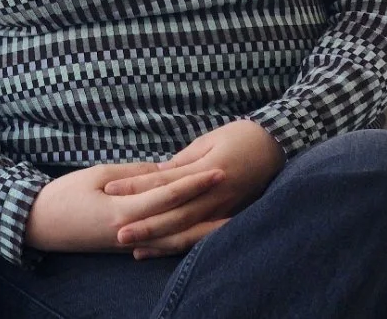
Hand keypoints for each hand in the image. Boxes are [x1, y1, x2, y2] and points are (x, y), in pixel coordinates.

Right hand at [24, 161, 224, 252]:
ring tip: (230, 218)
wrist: (42, 225)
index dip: (195, 181)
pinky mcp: (127, 247)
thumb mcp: (98, 176)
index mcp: (124, 210)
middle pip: (179, 219)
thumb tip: (164, 171)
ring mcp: (130, 243)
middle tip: (234, 189)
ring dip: (203, 227)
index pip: (169, 194)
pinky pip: (162, 243)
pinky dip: (182, 237)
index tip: (218, 169)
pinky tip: (198, 232)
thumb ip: (134, 176)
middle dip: (207, 203)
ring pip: (175, 236)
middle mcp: (132, 231)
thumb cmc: (66, 194)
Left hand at [106, 120, 285, 257]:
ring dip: (161, 241)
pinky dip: (184, 245)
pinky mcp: (230, 216)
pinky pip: (203, 235)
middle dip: (145, 224)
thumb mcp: (207, 140)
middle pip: (174, 213)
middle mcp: (214, 194)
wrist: (275, 145)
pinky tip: (165, 250)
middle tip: (118, 233)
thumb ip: (183, 161)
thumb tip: (157, 176)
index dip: (136, 187)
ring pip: (188, 230)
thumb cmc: (238, 136)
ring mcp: (223, 208)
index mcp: (205, 170)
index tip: (111, 191)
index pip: (163, 182)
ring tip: (135, 249)